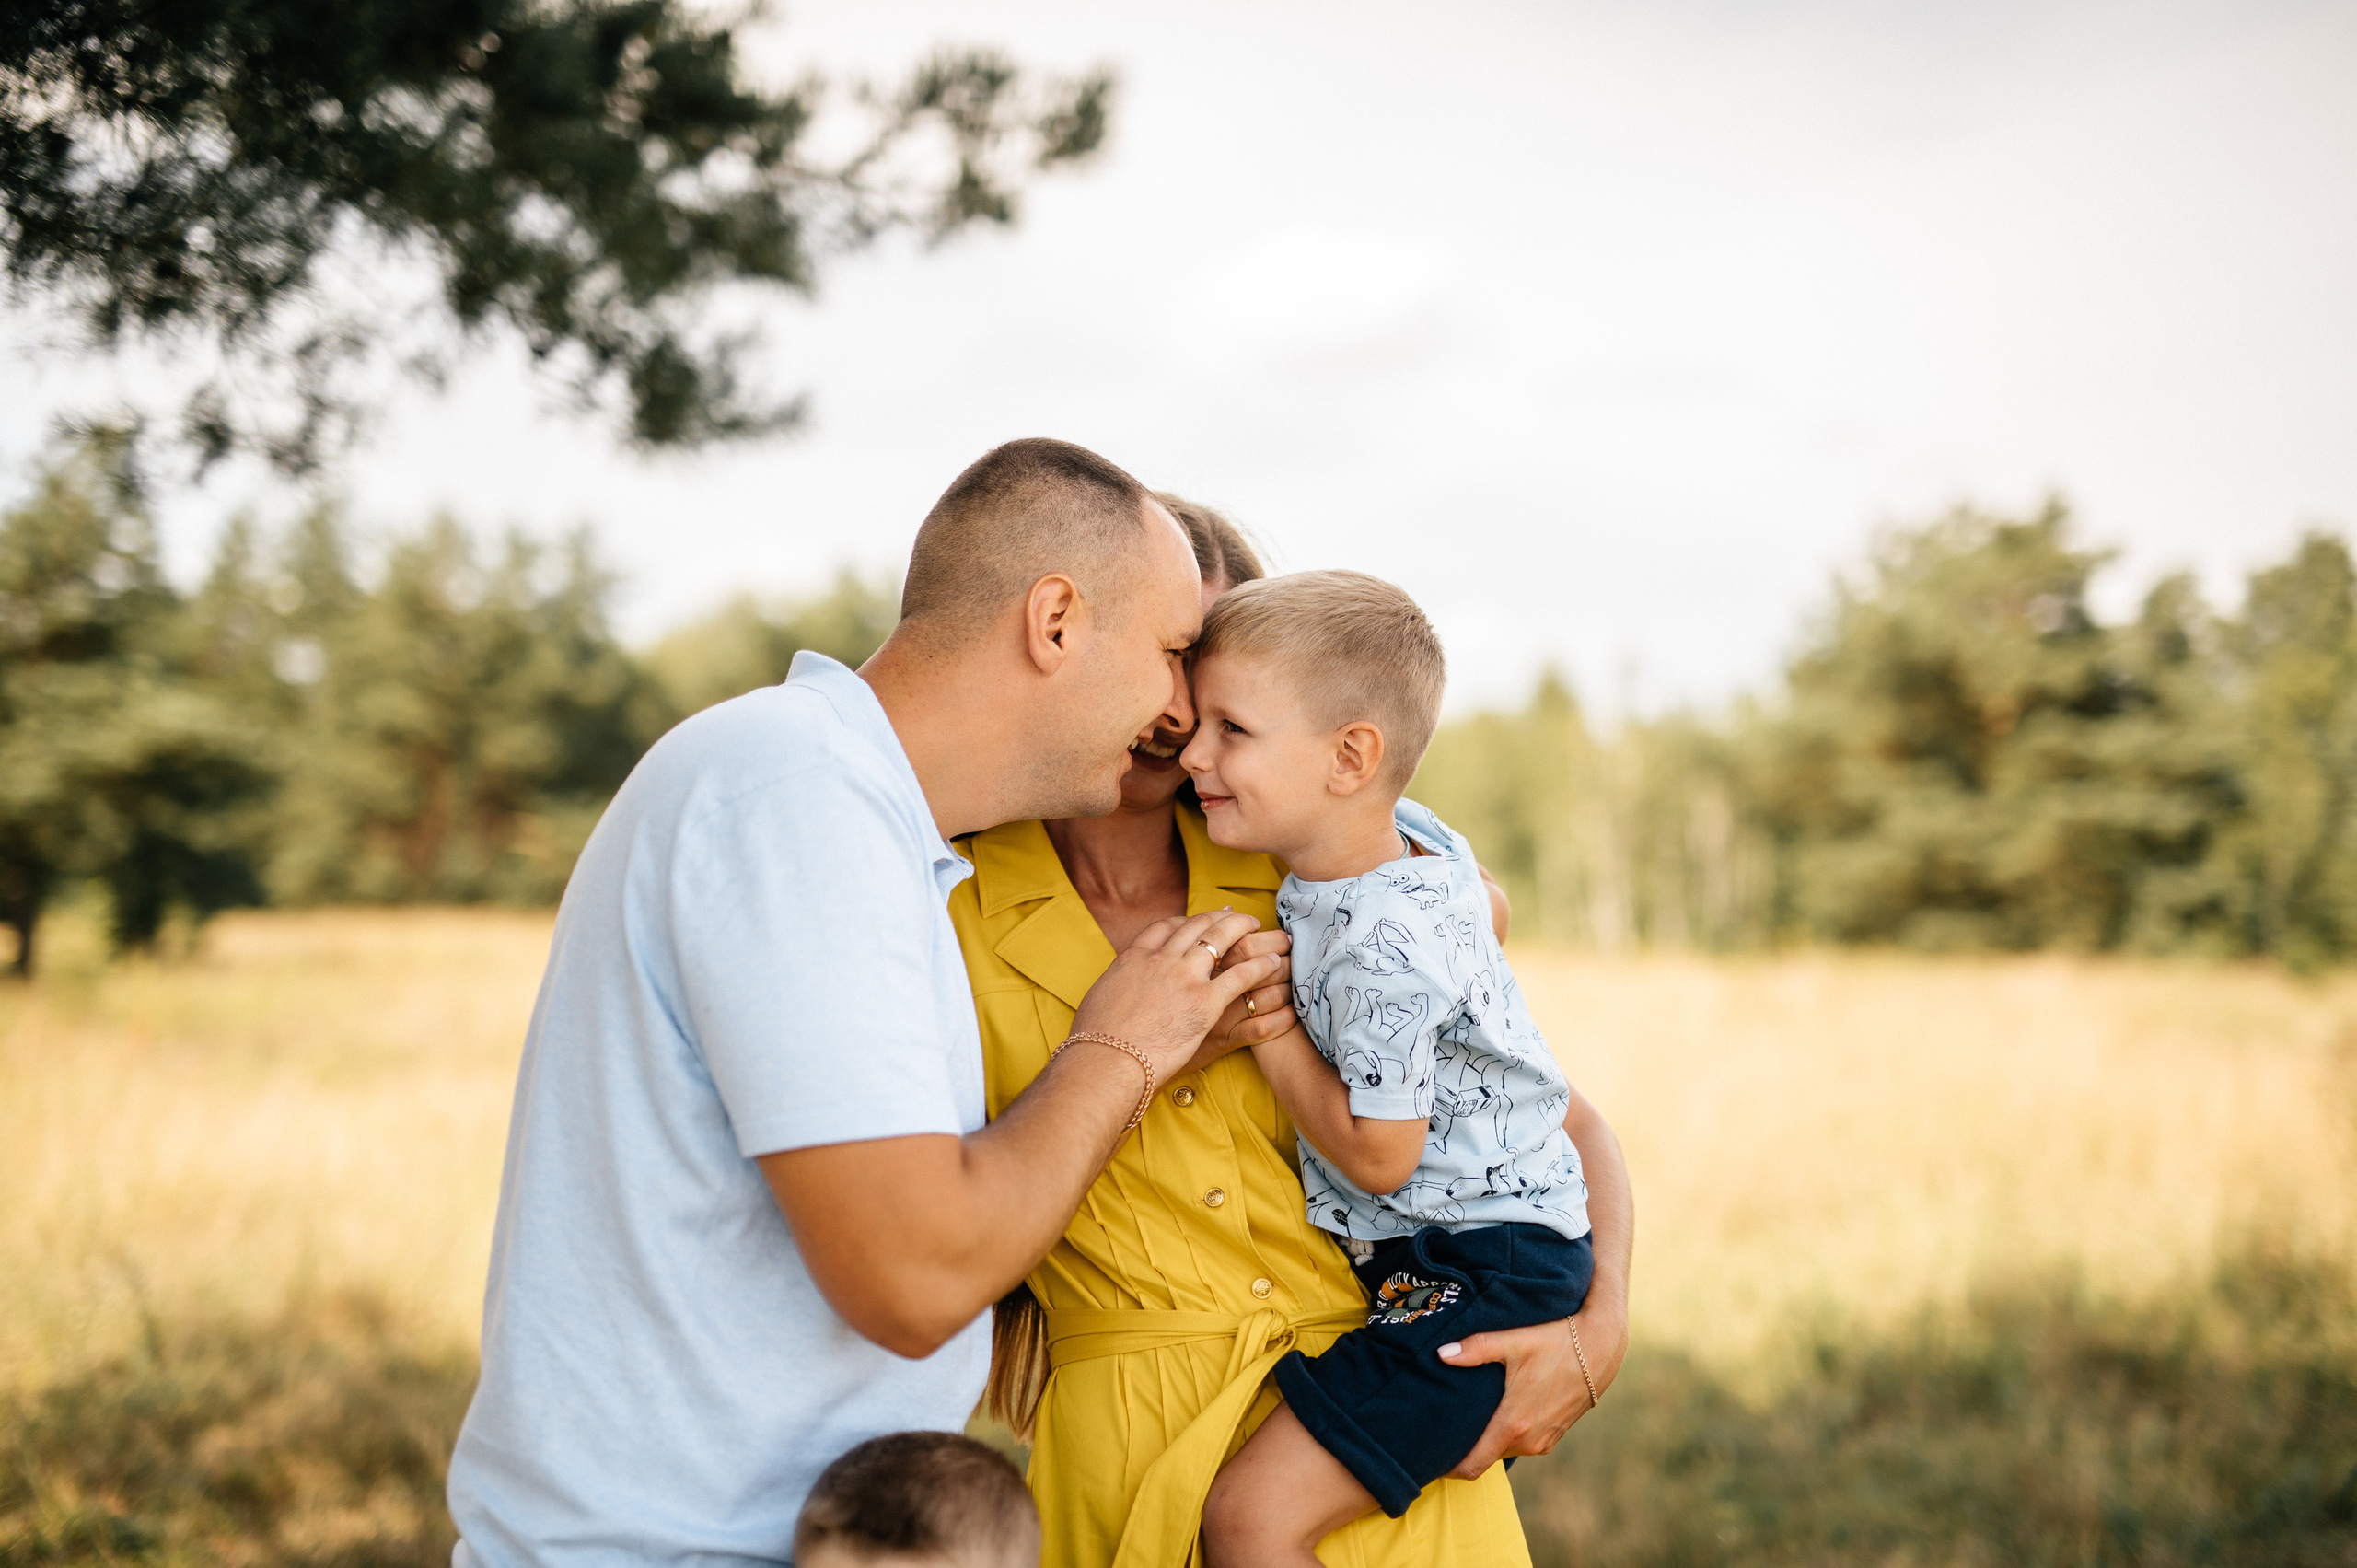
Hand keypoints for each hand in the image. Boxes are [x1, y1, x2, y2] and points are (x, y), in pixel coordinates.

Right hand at [1070, 908, 1286, 1081]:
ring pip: (1221, 940)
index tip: (1201, 919)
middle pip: (1197, 926)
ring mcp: (1183, 979)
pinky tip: (1271, 963)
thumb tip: (1115, 990)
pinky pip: (1240, 976)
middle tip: (1236, 917)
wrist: (1104, 1062)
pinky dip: (1259, 966)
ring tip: (1260, 931)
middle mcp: (1160, 960)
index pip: (1165, 927)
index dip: (1187, 920)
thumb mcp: (1099, 1000)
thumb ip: (1116, 987)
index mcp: (1133, 958)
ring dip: (1244, 931)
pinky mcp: (1204, 1004)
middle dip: (1220, 918)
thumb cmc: (1095, 1042)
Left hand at [1436, 1294, 1627, 1475]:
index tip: (1430, 1456)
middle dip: (1465, 1449)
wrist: (1601, 1347)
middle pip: (1485, 1458)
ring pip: (1504, 1449)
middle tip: (1443, 1430)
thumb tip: (1440, 1354)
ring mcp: (1544, 1441)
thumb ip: (1474, 1349)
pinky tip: (1499, 1413)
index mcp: (1513, 1424)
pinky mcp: (1554, 1436)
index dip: (1449, 1466)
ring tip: (1469, 1418)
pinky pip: (1522, 1443)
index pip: (1472, 1465)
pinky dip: (1508, 1434)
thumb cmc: (1556, 1342)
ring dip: (1488, 1440)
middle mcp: (1528, 1440)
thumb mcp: (1512, 1341)